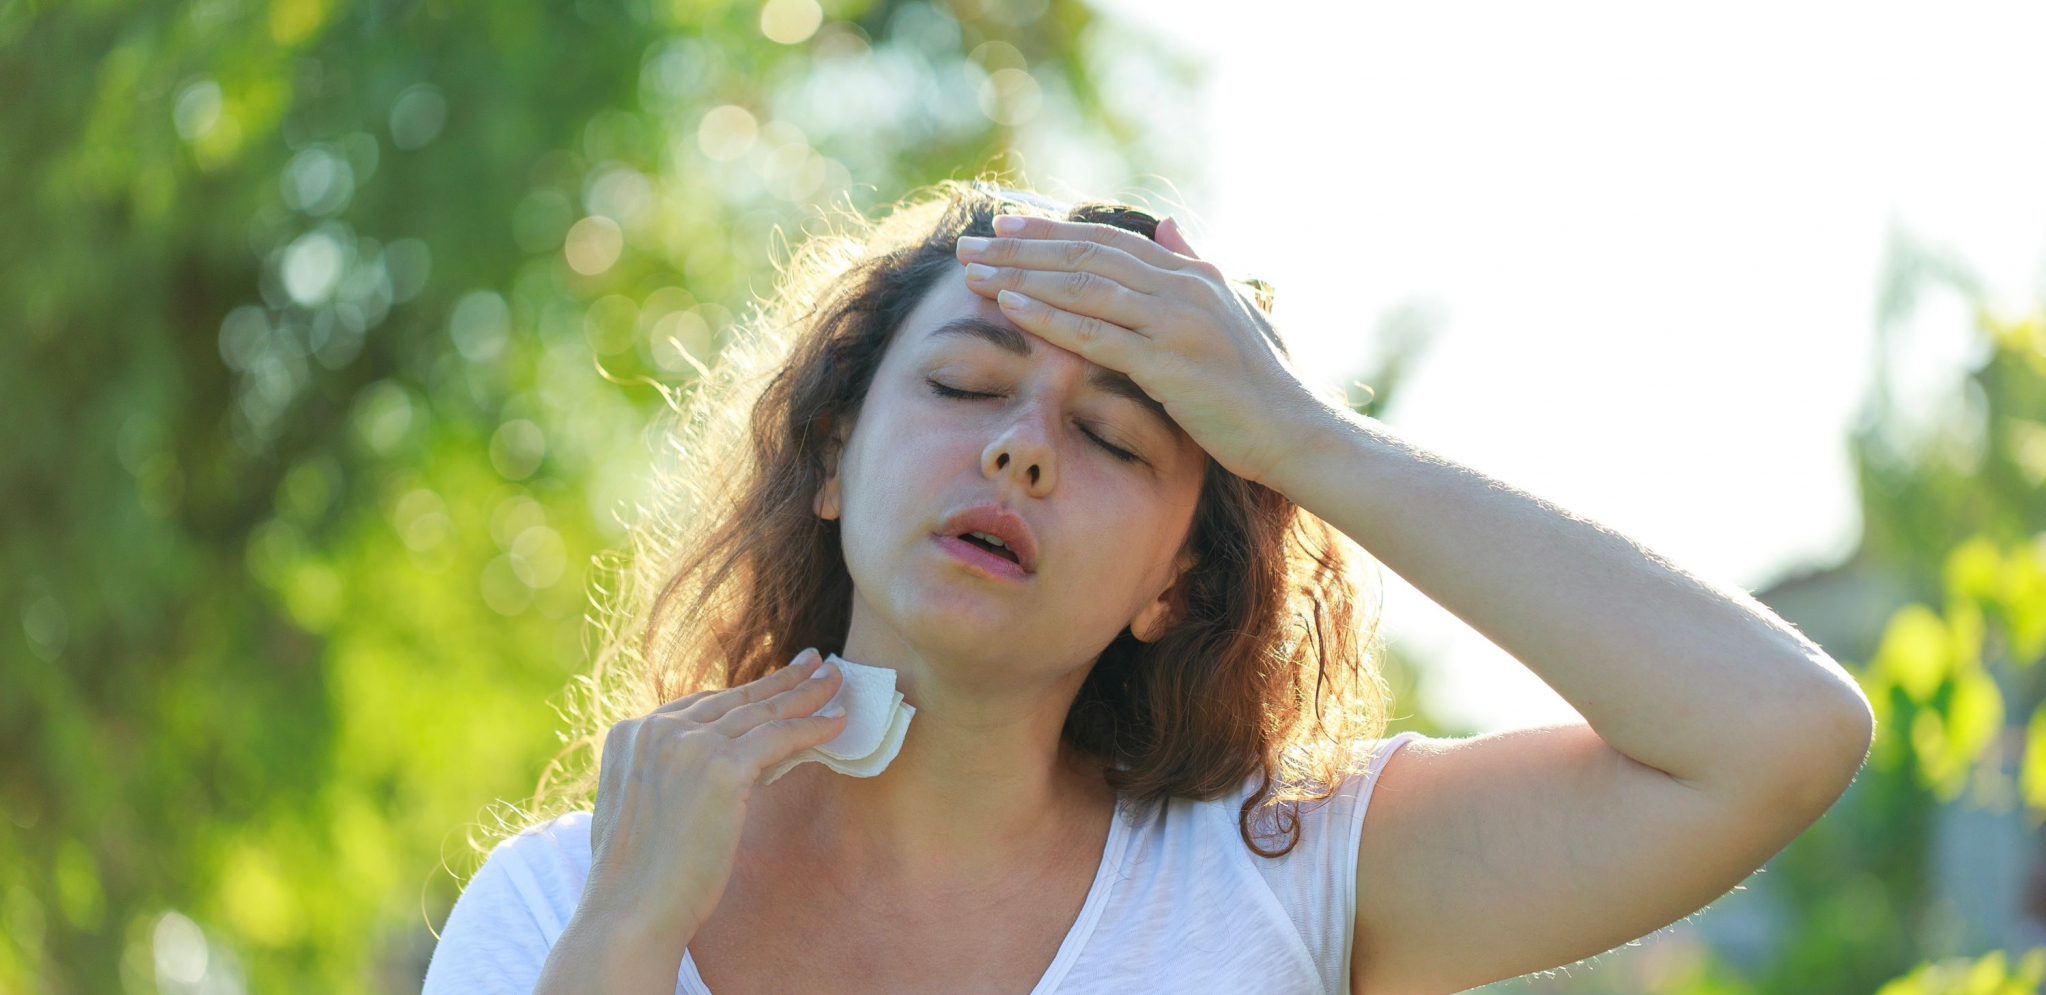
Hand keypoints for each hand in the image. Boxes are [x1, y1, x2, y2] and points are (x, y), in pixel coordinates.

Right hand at [581, 648, 846, 939]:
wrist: (630, 913)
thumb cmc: (640, 878)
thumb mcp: (646, 808)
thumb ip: (672, 776)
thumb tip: (732, 766)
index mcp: (631, 735)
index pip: (702, 705)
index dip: (745, 693)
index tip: (774, 681)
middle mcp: (656, 728)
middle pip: (735, 699)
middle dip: (781, 680)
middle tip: (817, 664)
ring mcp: (687, 743)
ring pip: (761, 712)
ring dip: (805, 695)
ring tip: (835, 682)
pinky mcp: (720, 767)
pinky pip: (779, 737)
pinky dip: (812, 727)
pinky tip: (836, 722)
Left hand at [954, 214, 1340, 487]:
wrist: (1294, 433)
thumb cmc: (1260, 384)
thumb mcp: (1231, 312)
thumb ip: (1195, 265)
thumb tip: (1167, 225)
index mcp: (1192, 274)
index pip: (1108, 241)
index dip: (1051, 232)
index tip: (1003, 227)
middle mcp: (1182, 287)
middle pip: (1085, 256)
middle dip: (1021, 249)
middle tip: (970, 245)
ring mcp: (1174, 323)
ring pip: (1083, 288)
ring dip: (1022, 278)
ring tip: (974, 274)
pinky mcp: (1168, 364)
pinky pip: (1096, 335)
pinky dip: (1049, 318)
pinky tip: (1010, 308)